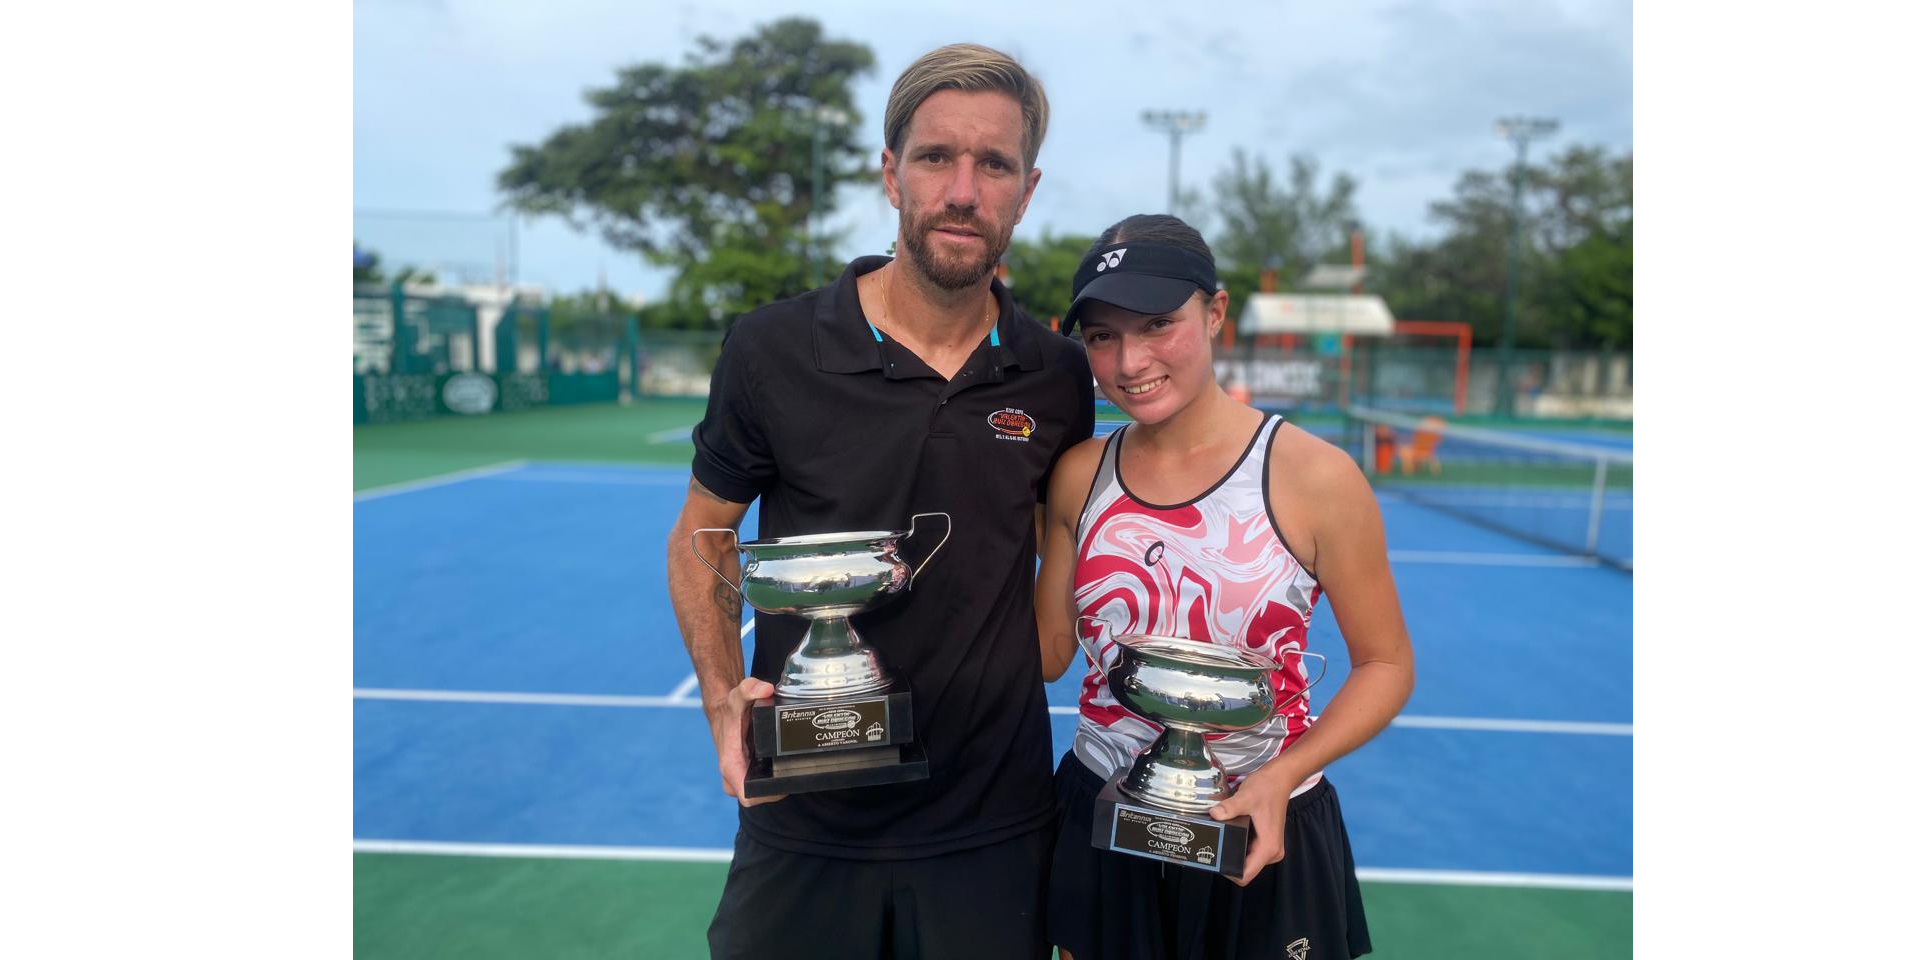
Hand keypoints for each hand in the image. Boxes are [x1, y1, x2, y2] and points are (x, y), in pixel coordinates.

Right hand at [710, 677, 782, 806]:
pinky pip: (762, 782)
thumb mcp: (738, 696)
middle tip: (793, 769)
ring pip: (762, 790)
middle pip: (760, 796)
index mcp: (731, 766)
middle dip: (776, 788)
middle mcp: (734, 776)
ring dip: (775, 782)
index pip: (750, 797)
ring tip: (789, 765)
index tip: (784, 781)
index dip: (768, 795)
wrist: (723, 712)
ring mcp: (740, 776)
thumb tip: (765, 689)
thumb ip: (750, 688)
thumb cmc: (730, 709)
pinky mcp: (747, 772)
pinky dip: (772, 775)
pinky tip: (783, 763)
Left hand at [1209, 768, 1297, 885]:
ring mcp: (1269, 848)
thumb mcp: (1246, 797)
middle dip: (1228, 861)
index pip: (1246, 875)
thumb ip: (1229, 808)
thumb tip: (1214, 814)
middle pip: (1245, 869)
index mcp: (1268, 848)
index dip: (1229, 872)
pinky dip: (1238, 846)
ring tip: (1219, 839)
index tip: (1214, 859)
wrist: (1279, 779)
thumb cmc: (1266, 788)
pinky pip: (1249, 852)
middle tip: (1211, 847)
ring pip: (1246, 861)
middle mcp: (1271, 853)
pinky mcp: (1266, 842)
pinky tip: (1229, 834)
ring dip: (1233, 853)